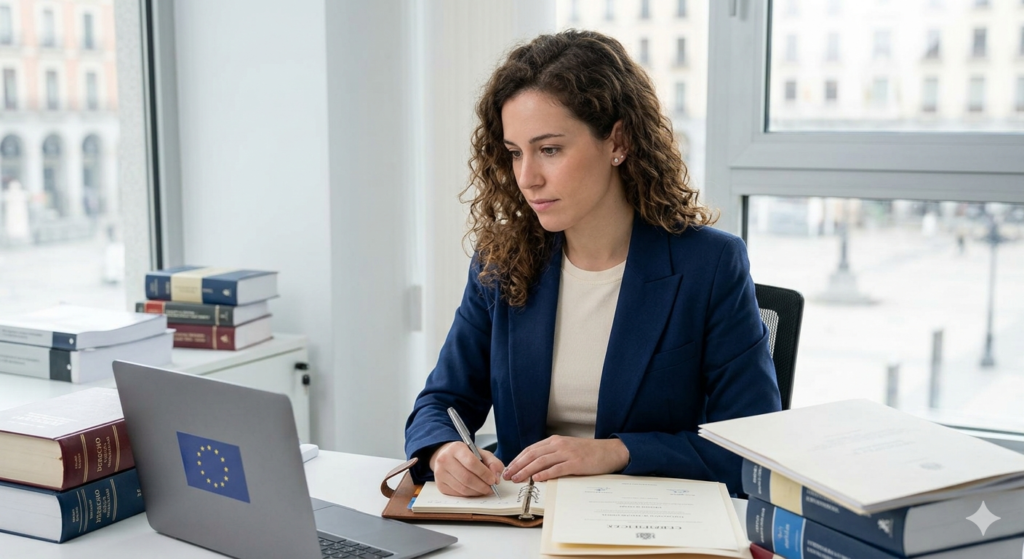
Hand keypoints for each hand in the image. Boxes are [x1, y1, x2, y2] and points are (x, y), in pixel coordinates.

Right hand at [428, 441, 504, 496]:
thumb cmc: (465, 454)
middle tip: (491, 488)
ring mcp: (440, 473)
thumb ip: (492, 462)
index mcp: (456, 448)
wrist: (445, 455)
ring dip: (477, 492)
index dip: (484, 473)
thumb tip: (496, 476)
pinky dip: (470, 494)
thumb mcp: (480, 452)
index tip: (493, 480)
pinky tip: (475, 491)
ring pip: (462, 488)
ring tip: (485, 490)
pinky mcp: (440, 485)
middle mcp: (444, 460)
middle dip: (482, 486)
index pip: (471, 463)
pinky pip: (458, 494)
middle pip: (467, 478)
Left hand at [502, 436, 629, 482]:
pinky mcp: (576, 463)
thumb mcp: (567, 449)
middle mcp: (559, 445)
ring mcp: (567, 453)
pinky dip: (546, 474)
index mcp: (555, 441)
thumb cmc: (588, 453)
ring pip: (541, 461)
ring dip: (527, 470)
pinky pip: (557, 469)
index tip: (508, 468)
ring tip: (517, 478)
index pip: (530, 449)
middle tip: (507, 475)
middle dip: (518, 465)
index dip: (518, 459)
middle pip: (532, 455)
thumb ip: (552, 455)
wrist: (610, 451)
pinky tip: (537, 479)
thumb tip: (534, 467)